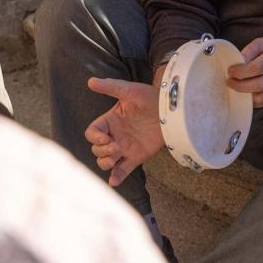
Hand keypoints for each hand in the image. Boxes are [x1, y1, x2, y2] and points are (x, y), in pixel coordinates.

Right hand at [86, 70, 165, 186]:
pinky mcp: (136, 156)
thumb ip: (110, 87)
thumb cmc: (151, 97)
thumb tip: (90, 81)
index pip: (92, 132)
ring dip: (105, 163)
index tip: (104, 137)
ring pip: (106, 161)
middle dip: (101, 150)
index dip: (94, 137)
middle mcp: (115, 135)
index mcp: (110, 121)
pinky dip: (117, 177)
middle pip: (96, 149)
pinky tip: (114, 181)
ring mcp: (125, 147)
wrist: (171, 110)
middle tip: (115, 146)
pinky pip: (123, 170)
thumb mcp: (130, 90)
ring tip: (113, 160)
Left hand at [228, 34, 262, 107]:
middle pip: (259, 85)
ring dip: (245, 94)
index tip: (230, 71)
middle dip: (239, 85)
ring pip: (261, 97)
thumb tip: (237, 62)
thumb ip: (250, 50)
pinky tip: (245, 92)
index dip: (241, 71)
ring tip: (235, 87)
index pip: (257, 68)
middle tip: (229, 81)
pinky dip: (252, 100)